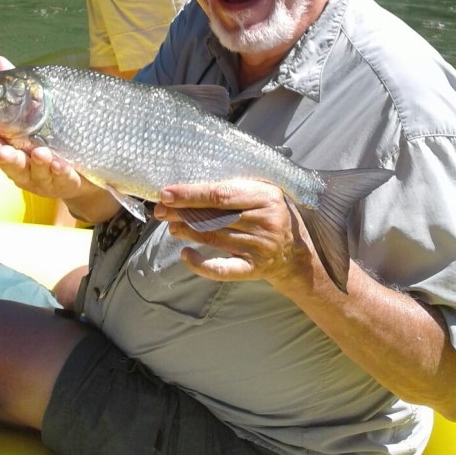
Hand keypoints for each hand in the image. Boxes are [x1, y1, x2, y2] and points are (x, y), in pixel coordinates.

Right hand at [0, 55, 95, 202]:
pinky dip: (60, 171)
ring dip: (37, 162)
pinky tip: (61, 164)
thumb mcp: (31, 110)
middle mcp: (21, 164)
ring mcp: (41, 176)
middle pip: (6, 161)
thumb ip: (13, 87)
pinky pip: (62, 178)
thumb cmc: (47, 137)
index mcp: (8, 146)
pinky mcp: (64, 182)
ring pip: (36, 171)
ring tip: (40, 152)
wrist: (83, 166)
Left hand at [154, 179, 309, 284]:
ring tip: (170, 224)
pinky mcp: (253, 268)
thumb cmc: (272, 214)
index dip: (191, 194)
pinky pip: (222, 269)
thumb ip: (237, 188)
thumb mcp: (264, 192)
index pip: (221, 194)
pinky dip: (201, 264)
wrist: (294, 252)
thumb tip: (194, 186)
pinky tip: (185, 255)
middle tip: (160, 209)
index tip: (167, 193)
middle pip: (214, 216)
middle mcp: (264, 221)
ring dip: (186, 231)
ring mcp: (259, 247)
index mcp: (266, 196)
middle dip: (183, 212)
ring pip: (214, 238)